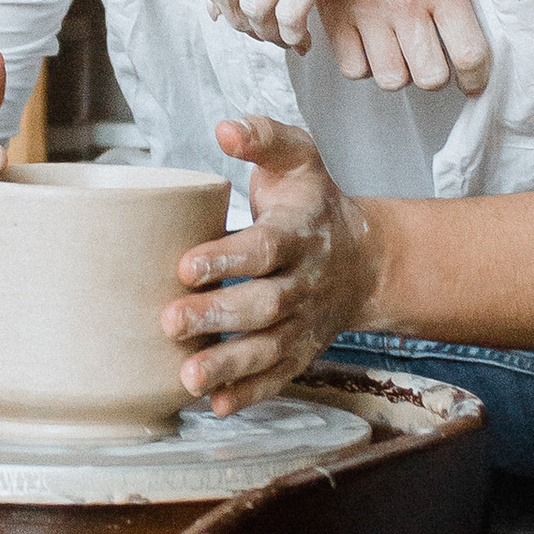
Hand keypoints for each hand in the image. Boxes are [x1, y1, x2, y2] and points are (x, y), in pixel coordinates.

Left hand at [165, 115, 380, 410]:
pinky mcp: (300, 353)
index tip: (188, 264)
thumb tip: (225, 128)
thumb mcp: (297, 159)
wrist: (364, 259)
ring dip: (229, 366)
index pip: (266, 248)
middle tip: (169, 321)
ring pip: (269, 350)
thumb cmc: (312, 205)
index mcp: (301, 233)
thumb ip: (264, 138)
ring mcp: (304, 324)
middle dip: (219, 316)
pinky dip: (249, 395)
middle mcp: (305, 283)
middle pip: (264, 305)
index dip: (228, 257)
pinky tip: (215, 405)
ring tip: (187, 378)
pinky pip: (277, 378)